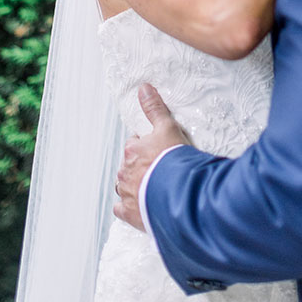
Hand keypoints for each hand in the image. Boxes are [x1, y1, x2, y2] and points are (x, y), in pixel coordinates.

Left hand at [113, 84, 190, 231]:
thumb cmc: (174, 158)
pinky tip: (139, 204)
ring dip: (134, 184)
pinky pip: (121, 209)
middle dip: (140, 165)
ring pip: (123, 185)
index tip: (159, 150)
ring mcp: (126, 193)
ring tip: (151, 185)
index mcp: (132, 149)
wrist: (180, 193)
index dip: (148, 146)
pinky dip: (127, 206)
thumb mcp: (167, 127)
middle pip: (129, 164)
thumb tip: (143, 87)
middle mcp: (125, 171)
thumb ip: (154, 108)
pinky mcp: (130, 213)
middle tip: (159, 168)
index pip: (135, 143)